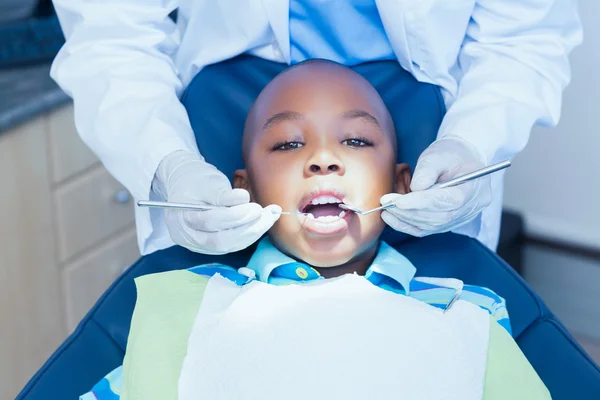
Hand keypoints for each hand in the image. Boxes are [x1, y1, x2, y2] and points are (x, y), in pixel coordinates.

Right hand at [154, 151, 280, 253]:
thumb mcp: (205, 181)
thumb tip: (243, 199)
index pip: (209, 222)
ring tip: (269, 217)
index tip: (256, 207)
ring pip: (229, 246)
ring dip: (253, 233)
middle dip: (248, 229)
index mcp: (181, 218)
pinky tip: (262, 224)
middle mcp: (188, 236)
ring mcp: (199, 244)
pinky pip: (233, 245)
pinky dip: (249, 235)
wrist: (184, 184)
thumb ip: (222, 194)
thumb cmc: (194, 180)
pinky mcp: (211, 246)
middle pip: (219, 240)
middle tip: (268, 214)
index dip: (235, 216)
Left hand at [380, 137, 491, 236]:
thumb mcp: (439, 154)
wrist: (460, 160)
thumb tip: (415, 188)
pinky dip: (407, 225)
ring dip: (406, 219)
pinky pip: (426, 229)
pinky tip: (392, 217)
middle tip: (387, 203)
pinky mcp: (447, 224)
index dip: (422, 203)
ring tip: (386, 209)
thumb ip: (428, 170)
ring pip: (431, 226)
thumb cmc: (451, 155)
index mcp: (474, 188)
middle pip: (439, 217)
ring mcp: (460, 219)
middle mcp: (470, 208)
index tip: (399, 201)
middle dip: (410, 212)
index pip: (448, 201)